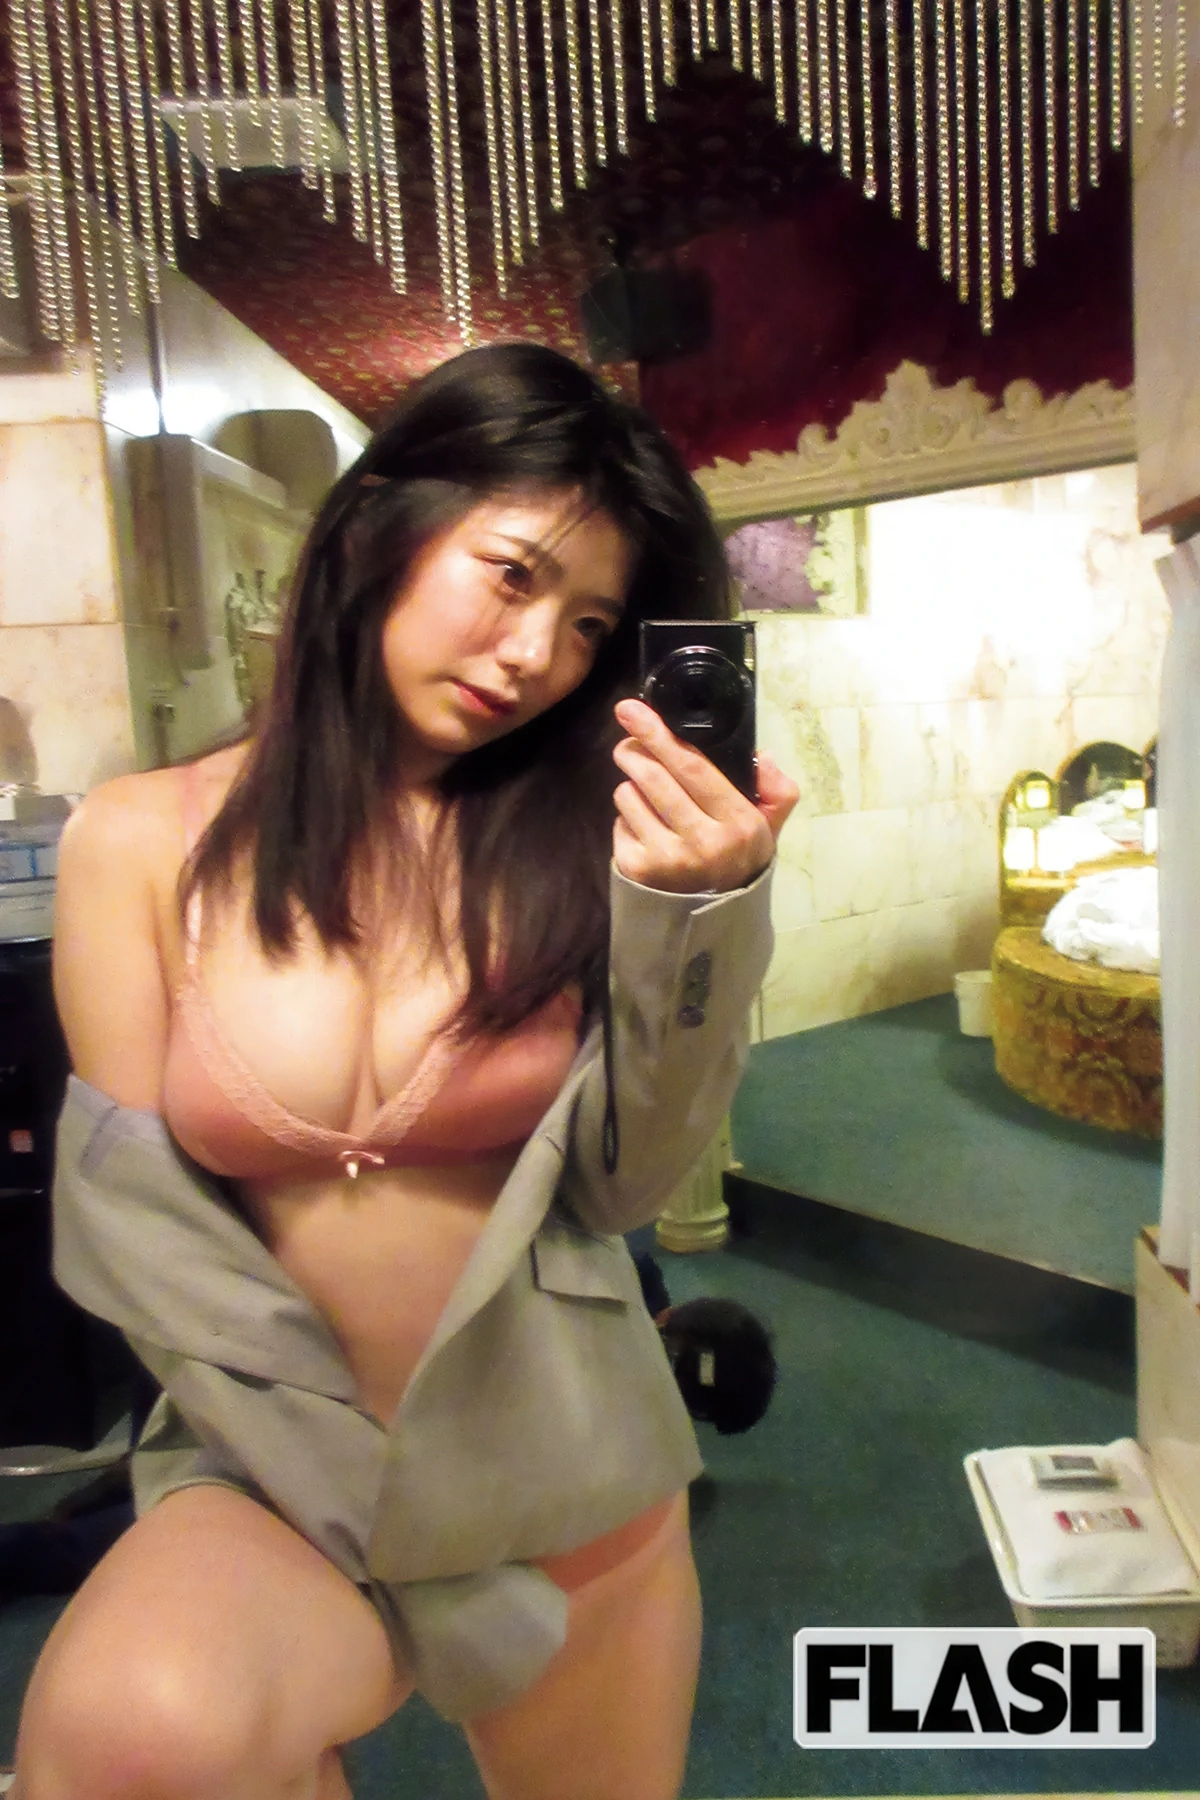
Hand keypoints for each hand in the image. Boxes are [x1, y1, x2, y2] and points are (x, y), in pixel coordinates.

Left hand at [611, 698, 799, 893]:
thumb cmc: (738, 859)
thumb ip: (777, 790)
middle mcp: (702, 842)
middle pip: (653, 776)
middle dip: (633, 749)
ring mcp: (666, 859)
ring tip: (647, 794)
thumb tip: (764, 757)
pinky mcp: (637, 870)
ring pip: (629, 796)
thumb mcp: (769, 827)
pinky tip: (645, 828)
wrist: (713, 920)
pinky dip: (627, 817)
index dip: (658, 733)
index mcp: (738, 823)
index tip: (632, 710)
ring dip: (631, 785)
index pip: (692, 766)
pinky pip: (620, 823)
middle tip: (627, 741)